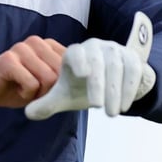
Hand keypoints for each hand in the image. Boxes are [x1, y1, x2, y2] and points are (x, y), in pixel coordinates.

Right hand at [0, 36, 66, 115]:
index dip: (64, 84)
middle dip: (50, 91)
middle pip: (61, 74)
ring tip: (23, 89)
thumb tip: (86, 82)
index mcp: (47, 45)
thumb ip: (63, 79)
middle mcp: (36, 42)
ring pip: (49, 79)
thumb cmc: (16, 88)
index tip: (50, 90)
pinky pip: (32, 84)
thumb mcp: (45, 84)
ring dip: (38, 94)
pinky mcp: (8, 59)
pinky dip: (26, 95)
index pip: (73, 64)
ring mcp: (21, 48)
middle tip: (33, 91)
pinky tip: (14, 89)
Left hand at [25, 11, 156, 119]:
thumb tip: (28, 114)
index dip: (79, 61)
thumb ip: (47, 104)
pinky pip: (133, 71)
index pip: (76, 53)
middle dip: (98, 85)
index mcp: (75, 53)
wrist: (111, 82)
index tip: (82, 75)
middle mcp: (95, 47)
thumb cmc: (82, 87)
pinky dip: (129, 89)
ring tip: (111, 114)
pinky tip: (124, 106)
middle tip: (97, 108)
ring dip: (115, 91)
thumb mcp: (65, 96)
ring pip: (117, 67)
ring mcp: (115, 51)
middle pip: (97, 62)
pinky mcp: (132, 58)